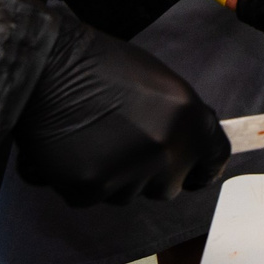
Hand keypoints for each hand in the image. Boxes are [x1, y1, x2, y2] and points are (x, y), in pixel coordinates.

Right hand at [14, 14, 229, 207]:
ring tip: (94, 140)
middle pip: (170, 185)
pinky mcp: (91, 189)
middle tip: (126, 147)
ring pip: (129, 194)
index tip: (193, 173)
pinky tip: (72, 151)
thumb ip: (179, 120)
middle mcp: (168, 150)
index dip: (202, 167)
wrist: (48, 67)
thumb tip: (187, 144)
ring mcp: (130, 174)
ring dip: (116, 177)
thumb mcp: (161, 84)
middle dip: (151, 174)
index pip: (214, 158)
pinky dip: (82, 181)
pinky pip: (93, 197)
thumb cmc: (102, 66)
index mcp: (192, 119)